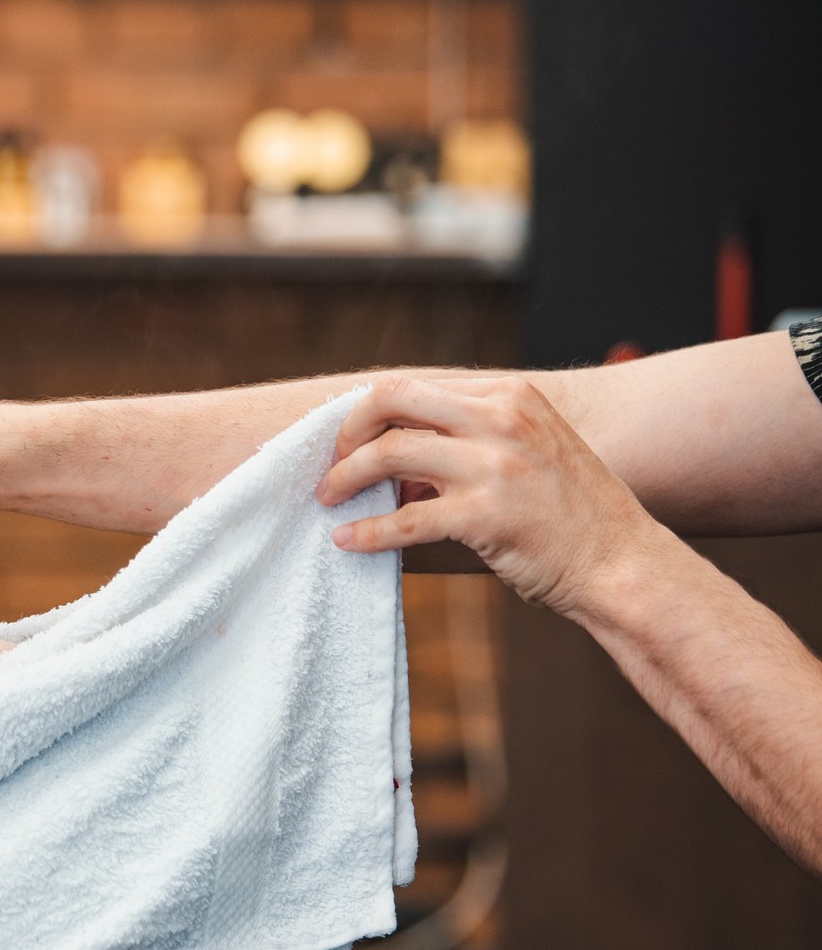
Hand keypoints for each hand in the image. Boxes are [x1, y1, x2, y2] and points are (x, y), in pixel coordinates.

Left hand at [318, 376, 666, 618]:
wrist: (620, 563)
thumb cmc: (569, 513)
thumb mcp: (528, 448)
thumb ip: (472, 436)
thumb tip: (396, 450)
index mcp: (510, 395)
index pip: (414, 386)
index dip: (368, 414)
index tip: (349, 441)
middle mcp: (502, 418)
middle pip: (391, 401)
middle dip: (347, 432)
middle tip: (330, 464)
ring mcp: (495, 465)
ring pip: (388, 454)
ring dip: (345, 478)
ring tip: (328, 499)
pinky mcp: (487, 515)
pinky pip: (404, 520)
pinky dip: (366, 531)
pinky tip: (347, 541)